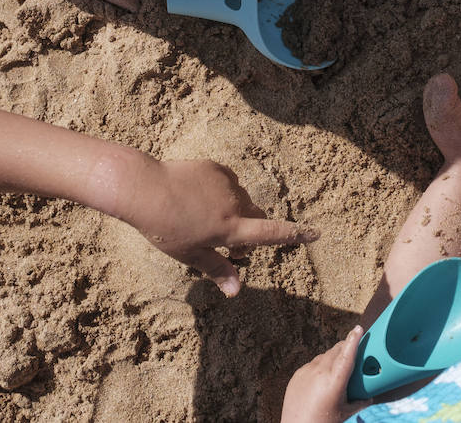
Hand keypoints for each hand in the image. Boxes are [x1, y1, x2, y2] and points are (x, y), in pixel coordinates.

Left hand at [119, 159, 318, 295]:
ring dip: (233, 211)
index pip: (271, 233)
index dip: (295, 235)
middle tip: (223, 244)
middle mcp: (235, 204)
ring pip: (241, 201)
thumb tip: (237, 292)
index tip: (315, 233)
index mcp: (231, 228)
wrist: (145, 189)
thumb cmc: (164, 228)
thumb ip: (217, 270)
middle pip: (256, 217)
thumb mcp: (190, 255)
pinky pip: (228, 183)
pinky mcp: (217, 168)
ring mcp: (227, 183)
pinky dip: (221, 193)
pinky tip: (197, 198)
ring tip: (201, 217)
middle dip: (247, 230)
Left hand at [281, 326, 368, 422]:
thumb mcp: (345, 413)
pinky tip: (323, 378)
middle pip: (336, 351)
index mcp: (334, 380)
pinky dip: (321, 366)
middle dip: (346, 347)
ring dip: (334, 357)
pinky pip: (312, 364)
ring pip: (324, 356)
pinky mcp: (297, 375)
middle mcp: (319, 371)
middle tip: (355, 351)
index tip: (358, 328)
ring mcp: (306, 372)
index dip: (354, 339)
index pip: (347, 354)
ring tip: (339, 369)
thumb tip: (370, 397)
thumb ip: (359, 402)